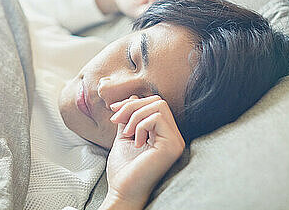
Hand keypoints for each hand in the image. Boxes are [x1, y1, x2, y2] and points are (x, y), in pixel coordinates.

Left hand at [99, 95, 184, 209]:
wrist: (122, 190)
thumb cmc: (124, 169)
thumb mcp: (125, 135)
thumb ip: (129, 118)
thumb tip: (132, 97)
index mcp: (164, 134)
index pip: (154, 104)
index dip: (132, 103)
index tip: (113, 112)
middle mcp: (174, 137)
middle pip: (158, 101)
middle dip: (132, 106)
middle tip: (116, 120)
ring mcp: (175, 141)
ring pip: (158, 106)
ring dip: (135, 115)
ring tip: (127, 133)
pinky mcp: (172, 146)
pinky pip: (156, 118)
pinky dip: (140, 125)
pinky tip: (136, 142)